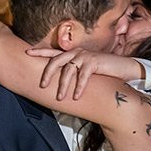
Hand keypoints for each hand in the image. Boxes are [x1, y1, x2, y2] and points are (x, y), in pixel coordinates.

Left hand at [25, 47, 140, 99]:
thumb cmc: (102, 72)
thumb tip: (59, 84)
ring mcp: (85, 56)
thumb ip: (72, 73)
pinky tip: (76, 97)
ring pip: (68, 70)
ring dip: (63, 86)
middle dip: (48, 74)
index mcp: (72, 54)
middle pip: (56, 61)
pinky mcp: (94, 62)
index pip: (53, 52)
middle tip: (42, 86)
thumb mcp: (84, 71)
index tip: (26, 52)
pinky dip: (79, 87)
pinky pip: (83, 76)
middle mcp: (77, 52)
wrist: (123, 68)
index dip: (39, 51)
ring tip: (60, 98)